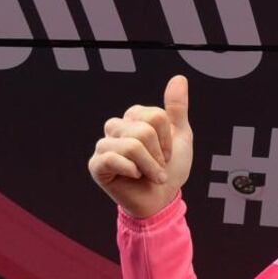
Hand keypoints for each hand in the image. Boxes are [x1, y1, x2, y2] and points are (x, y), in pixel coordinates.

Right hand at [88, 75, 193, 217]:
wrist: (162, 199)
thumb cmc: (169, 168)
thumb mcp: (180, 136)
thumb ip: (177, 108)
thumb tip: (178, 79)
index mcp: (133, 118)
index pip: (155, 116)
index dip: (167, 139)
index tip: (166, 153)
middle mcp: (116, 128)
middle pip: (144, 130)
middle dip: (159, 154)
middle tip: (158, 166)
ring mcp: (104, 146)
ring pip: (132, 145)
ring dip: (149, 166)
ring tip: (150, 175)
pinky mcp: (97, 165)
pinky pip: (112, 158)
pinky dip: (131, 170)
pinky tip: (134, 177)